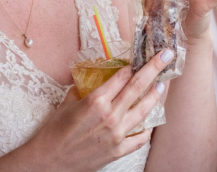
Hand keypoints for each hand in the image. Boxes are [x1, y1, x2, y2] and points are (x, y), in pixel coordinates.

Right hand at [21, 50, 172, 171]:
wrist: (49, 162)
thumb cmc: (55, 131)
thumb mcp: (68, 102)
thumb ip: (85, 87)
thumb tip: (97, 77)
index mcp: (96, 100)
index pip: (122, 76)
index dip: (132, 65)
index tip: (140, 57)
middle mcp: (110, 115)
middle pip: (138, 86)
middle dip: (154, 67)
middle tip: (167, 55)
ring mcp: (116, 134)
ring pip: (144, 110)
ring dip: (155, 95)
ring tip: (162, 85)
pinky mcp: (118, 150)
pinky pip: (140, 138)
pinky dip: (147, 129)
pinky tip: (150, 121)